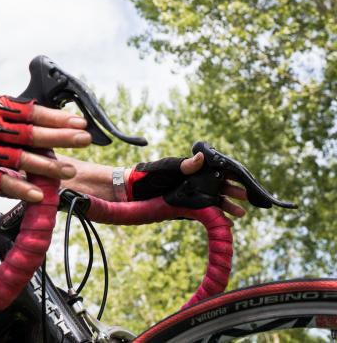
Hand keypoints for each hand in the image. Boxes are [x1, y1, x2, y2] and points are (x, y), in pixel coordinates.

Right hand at [0, 94, 89, 201]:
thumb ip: (7, 110)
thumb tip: (37, 114)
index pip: (33, 113)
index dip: (57, 118)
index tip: (79, 121)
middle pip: (32, 134)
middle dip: (61, 138)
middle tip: (84, 140)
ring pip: (20, 160)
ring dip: (47, 166)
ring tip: (69, 170)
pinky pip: (0, 182)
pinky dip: (20, 188)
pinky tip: (38, 193)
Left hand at [127, 152, 247, 216]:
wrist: (134, 192)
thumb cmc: (149, 176)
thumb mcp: (166, 168)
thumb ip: (183, 165)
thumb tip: (201, 157)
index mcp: (193, 169)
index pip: (217, 170)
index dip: (231, 175)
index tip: (243, 179)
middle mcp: (196, 182)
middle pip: (220, 186)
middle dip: (234, 191)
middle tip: (246, 197)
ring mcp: (193, 195)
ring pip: (216, 200)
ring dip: (228, 206)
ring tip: (240, 213)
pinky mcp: (188, 208)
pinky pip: (207, 212)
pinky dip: (218, 217)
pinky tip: (227, 223)